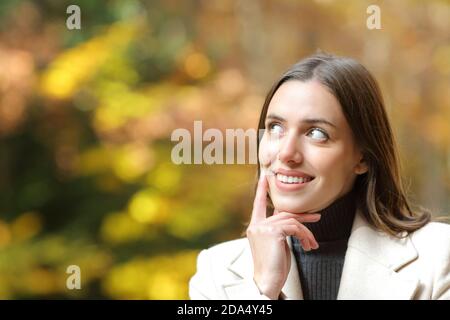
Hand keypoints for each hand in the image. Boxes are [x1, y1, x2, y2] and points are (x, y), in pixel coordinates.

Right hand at [246, 172, 320, 298]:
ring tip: (312, 244)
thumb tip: (293, 223)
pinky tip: (308, 245)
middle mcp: (256, 225)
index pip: (258, 205)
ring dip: (306, 233)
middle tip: (317, 216)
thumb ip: (279, 231)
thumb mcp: (276, 245)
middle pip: (283, 213)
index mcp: (255, 227)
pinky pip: (295, 227)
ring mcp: (263, 227)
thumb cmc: (273, 266)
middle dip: (303, 216)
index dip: (262, 191)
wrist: (268, 280)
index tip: (264, 178)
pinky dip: (305, 235)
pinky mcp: (272, 231)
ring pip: (292, 221)